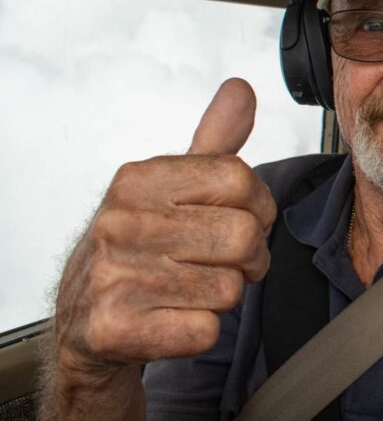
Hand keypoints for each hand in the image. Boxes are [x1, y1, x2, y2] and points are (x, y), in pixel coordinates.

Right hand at [53, 78, 276, 375]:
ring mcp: (113, 276)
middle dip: (249, 258)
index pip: (240, 178)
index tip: (240, 219)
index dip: (258, 206)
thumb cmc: (142, 248)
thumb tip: (241, 88)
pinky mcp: (116, 329)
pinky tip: (171, 320)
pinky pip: (205, 330)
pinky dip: (200, 332)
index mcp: (137, 179)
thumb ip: (213, 141)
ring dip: (223, 297)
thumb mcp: (172, 188)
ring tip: (189, 291)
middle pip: (243, 235)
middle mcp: (119, 222)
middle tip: (223, 265)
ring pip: (229, 288)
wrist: (85, 322)